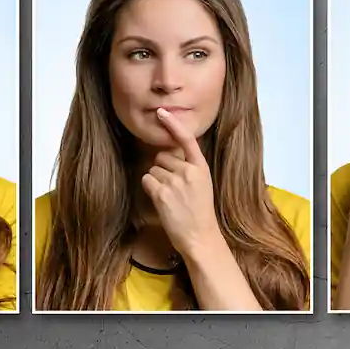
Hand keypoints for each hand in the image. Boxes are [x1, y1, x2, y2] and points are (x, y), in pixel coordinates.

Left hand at [142, 106, 225, 255]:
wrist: (200, 236)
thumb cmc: (200, 212)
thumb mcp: (202, 185)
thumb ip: (189, 168)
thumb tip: (167, 155)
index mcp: (201, 168)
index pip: (187, 140)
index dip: (173, 124)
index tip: (162, 112)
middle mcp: (189, 171)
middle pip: (162, 157)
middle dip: (163, 168)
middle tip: (174, 188)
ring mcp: (175, 182)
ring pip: (153, 169)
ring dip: (156, 181)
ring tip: (170, 197)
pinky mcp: (162, 193)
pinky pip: (147, 180)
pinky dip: (150, 188)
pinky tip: (162, 200)